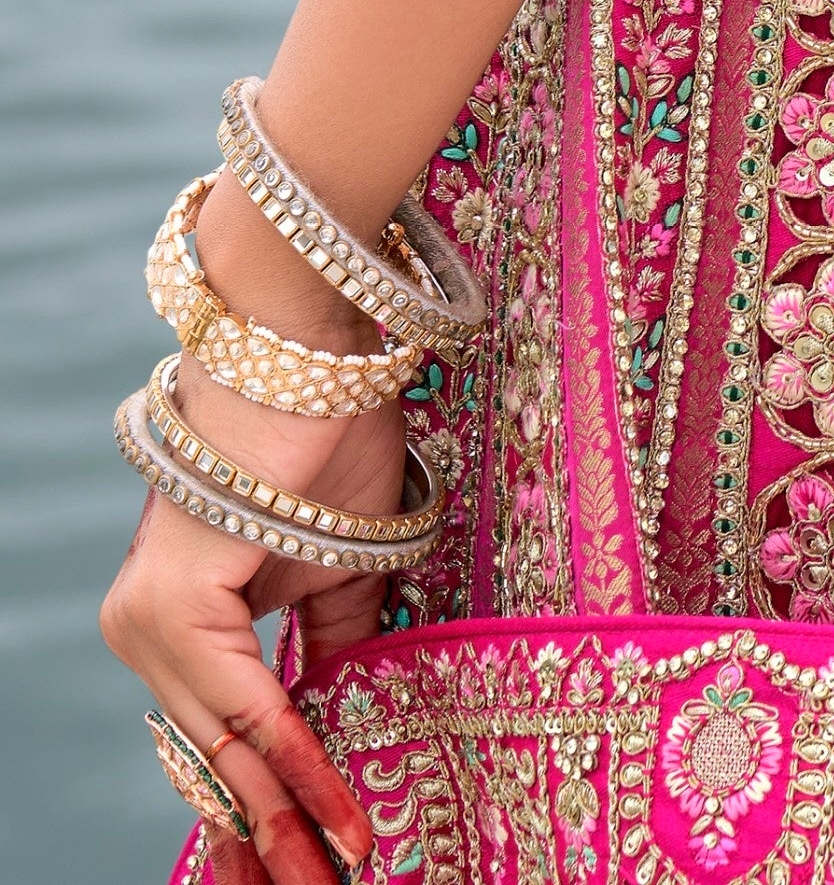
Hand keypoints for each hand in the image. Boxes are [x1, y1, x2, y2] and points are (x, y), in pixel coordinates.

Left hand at [99, 371, 397, 884]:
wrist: (303, 350)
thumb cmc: (322, 438)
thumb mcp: (340, 567)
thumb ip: (332, 650)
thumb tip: (344, 728)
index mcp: (173, 623)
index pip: (214, 739)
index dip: (265, 809)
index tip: (310, 867)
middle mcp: (140, 629)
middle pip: (209, 758)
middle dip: (271, 837)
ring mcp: (147, 619)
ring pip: (223, 744)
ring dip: (288, 815)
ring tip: (335, 867)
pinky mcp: (173, 603)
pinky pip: (245, 703)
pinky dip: (294, 760)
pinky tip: (334, 806)